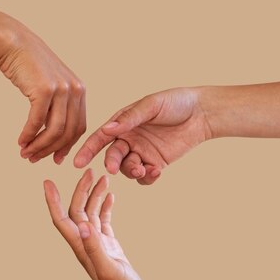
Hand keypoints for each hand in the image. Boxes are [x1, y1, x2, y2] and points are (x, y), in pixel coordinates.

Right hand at [0, 21, 85, 163]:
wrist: (13, 43)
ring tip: (26, 154)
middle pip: (68, 132)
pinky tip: (21, 142)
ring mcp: (62, 90)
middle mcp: (75, 90)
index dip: (66, 146)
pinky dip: (29, 135)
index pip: (78, 127)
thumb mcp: (50, 85)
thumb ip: (57, 106)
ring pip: (54, 131)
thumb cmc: (28, 66)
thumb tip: (55, 133)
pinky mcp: (45, 90)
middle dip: (51, 150)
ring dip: (39, 146)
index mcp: (79, 90)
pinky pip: (37, 121)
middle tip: (35, 159)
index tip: (55, 159)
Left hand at [43, 170, 144, 279]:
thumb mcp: (109, 268)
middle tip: (88, 170)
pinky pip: (102, 219)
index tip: (47, 182)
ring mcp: (96, 242)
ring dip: (94, 194)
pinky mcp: (108, 244)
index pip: (61, 218)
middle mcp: (85, 241)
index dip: (52, 201)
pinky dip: (105, 205)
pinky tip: (110, 195)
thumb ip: (95, 248)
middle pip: (76, 210)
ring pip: (90, 212)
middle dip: (80, 189)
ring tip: (103, 177)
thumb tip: (83, 226)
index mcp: (81, 245)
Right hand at [73, 87, 211, 183]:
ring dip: (131, 171)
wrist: (202, 113)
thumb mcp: (151, 105)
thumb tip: (108, 129)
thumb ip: (130, 118)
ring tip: (143, 168)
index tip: (77, 163)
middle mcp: (129, 139)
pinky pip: (145, 176)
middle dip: (112, 163)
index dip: (87, 150)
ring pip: (127, 169)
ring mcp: (142, 152)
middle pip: (113, 156)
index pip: (100, 138)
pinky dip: (147, 177)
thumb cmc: (176, 102)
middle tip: (114, 169)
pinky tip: (156, 171)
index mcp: (123, 123)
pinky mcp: (156, 163)